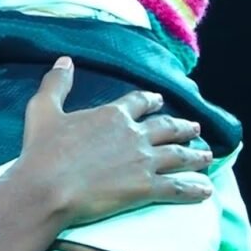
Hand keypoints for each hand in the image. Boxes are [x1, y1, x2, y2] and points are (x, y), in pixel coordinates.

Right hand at [17, 56, 213, 226]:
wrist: (48, 186)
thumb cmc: (43, 151)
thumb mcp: (43, 110)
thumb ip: (56, 83)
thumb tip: (64, 60)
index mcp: (112, 115)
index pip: (139, 103)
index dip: (150, 101)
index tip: (158, 101)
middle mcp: (134, 134)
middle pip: (166, 127)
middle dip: (182, 127)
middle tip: (194, 128)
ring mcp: (143, 160)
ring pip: (178, 155)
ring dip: (195, 155)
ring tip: (208, 155)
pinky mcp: (146, 187)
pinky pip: (177, 186)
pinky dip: (194, 188)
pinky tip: (206, 190)